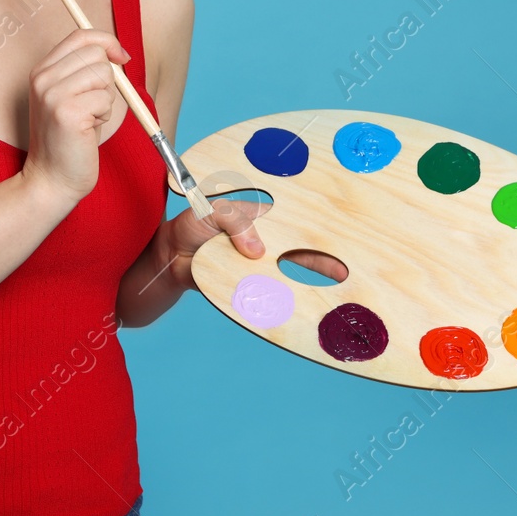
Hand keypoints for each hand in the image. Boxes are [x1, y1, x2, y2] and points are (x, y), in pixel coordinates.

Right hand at [21, 28, 129, 205]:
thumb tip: (118, 52)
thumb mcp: (72, 96)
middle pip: (96, 53)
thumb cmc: (69, 140)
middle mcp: (43, 78)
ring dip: (106, 99)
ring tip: (89, 118)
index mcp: (42, 70)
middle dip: (106, 79)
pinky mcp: (67, 112)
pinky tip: (89, 129)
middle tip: (93, 105)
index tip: (121, 58)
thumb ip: (86, 70)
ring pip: (104, 75)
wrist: (51, 179)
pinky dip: (105, 115)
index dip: (107, 42)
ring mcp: (52, 94)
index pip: (80, 36)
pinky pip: (106, 99)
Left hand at [162, 200, 349, 290]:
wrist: (171, 258)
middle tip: (346, 267)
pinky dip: (290, 297)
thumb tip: (257, 251)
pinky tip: (308, 303)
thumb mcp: (214, 212)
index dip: (318, 226)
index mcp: (264, 217)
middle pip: (303, 248)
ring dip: (313, 280)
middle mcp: (269, 241)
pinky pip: (275, 292)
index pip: (297, 220)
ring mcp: (262, 265)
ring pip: (294, 273)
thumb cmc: (193, 226)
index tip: (339, 232)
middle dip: (326, 257)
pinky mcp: (253, 285)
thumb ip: (235, 221)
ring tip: (337, 286)